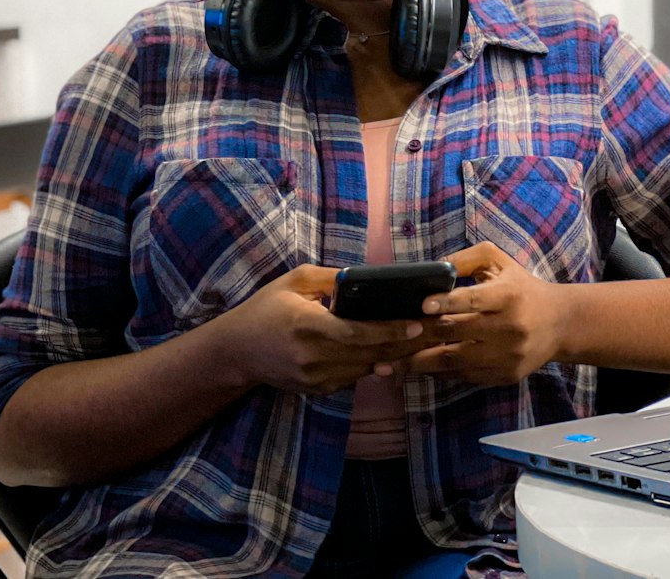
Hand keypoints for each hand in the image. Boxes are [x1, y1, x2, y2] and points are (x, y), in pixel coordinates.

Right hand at [219, 264, 440, 395]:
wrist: (237, 351)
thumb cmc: (266, 308)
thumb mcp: (295, 281)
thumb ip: (331, 279)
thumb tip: (366, 279)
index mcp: (307, 326)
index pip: (356, 333)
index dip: (389, 330)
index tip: (416, 323)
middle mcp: (312, 357)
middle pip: (368, 353)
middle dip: (402, 343)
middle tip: (432, 331)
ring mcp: (314, 379)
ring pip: (364, 369)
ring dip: (393, 356)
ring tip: (421, 341)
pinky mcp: (316, 391)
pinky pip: (352, 377)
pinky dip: (372, 365)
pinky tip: (392, 353)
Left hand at [399, 242, 566, 385]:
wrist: (560, 323)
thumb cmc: (521, 286)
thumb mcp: (498, 261)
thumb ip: (465, 259)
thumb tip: (432, 268)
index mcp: (507, 295)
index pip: (473, 300)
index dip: (446, 303)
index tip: (422, 306)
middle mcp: (509, 328)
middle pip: (458, 334)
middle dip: (422, 336)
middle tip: (390, 339)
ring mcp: (507, 356)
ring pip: (457, 362)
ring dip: (422, 363)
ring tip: (393, 364)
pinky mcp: (506, 376)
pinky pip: (467, 377)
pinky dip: (442, 373)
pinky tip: (419, 369)